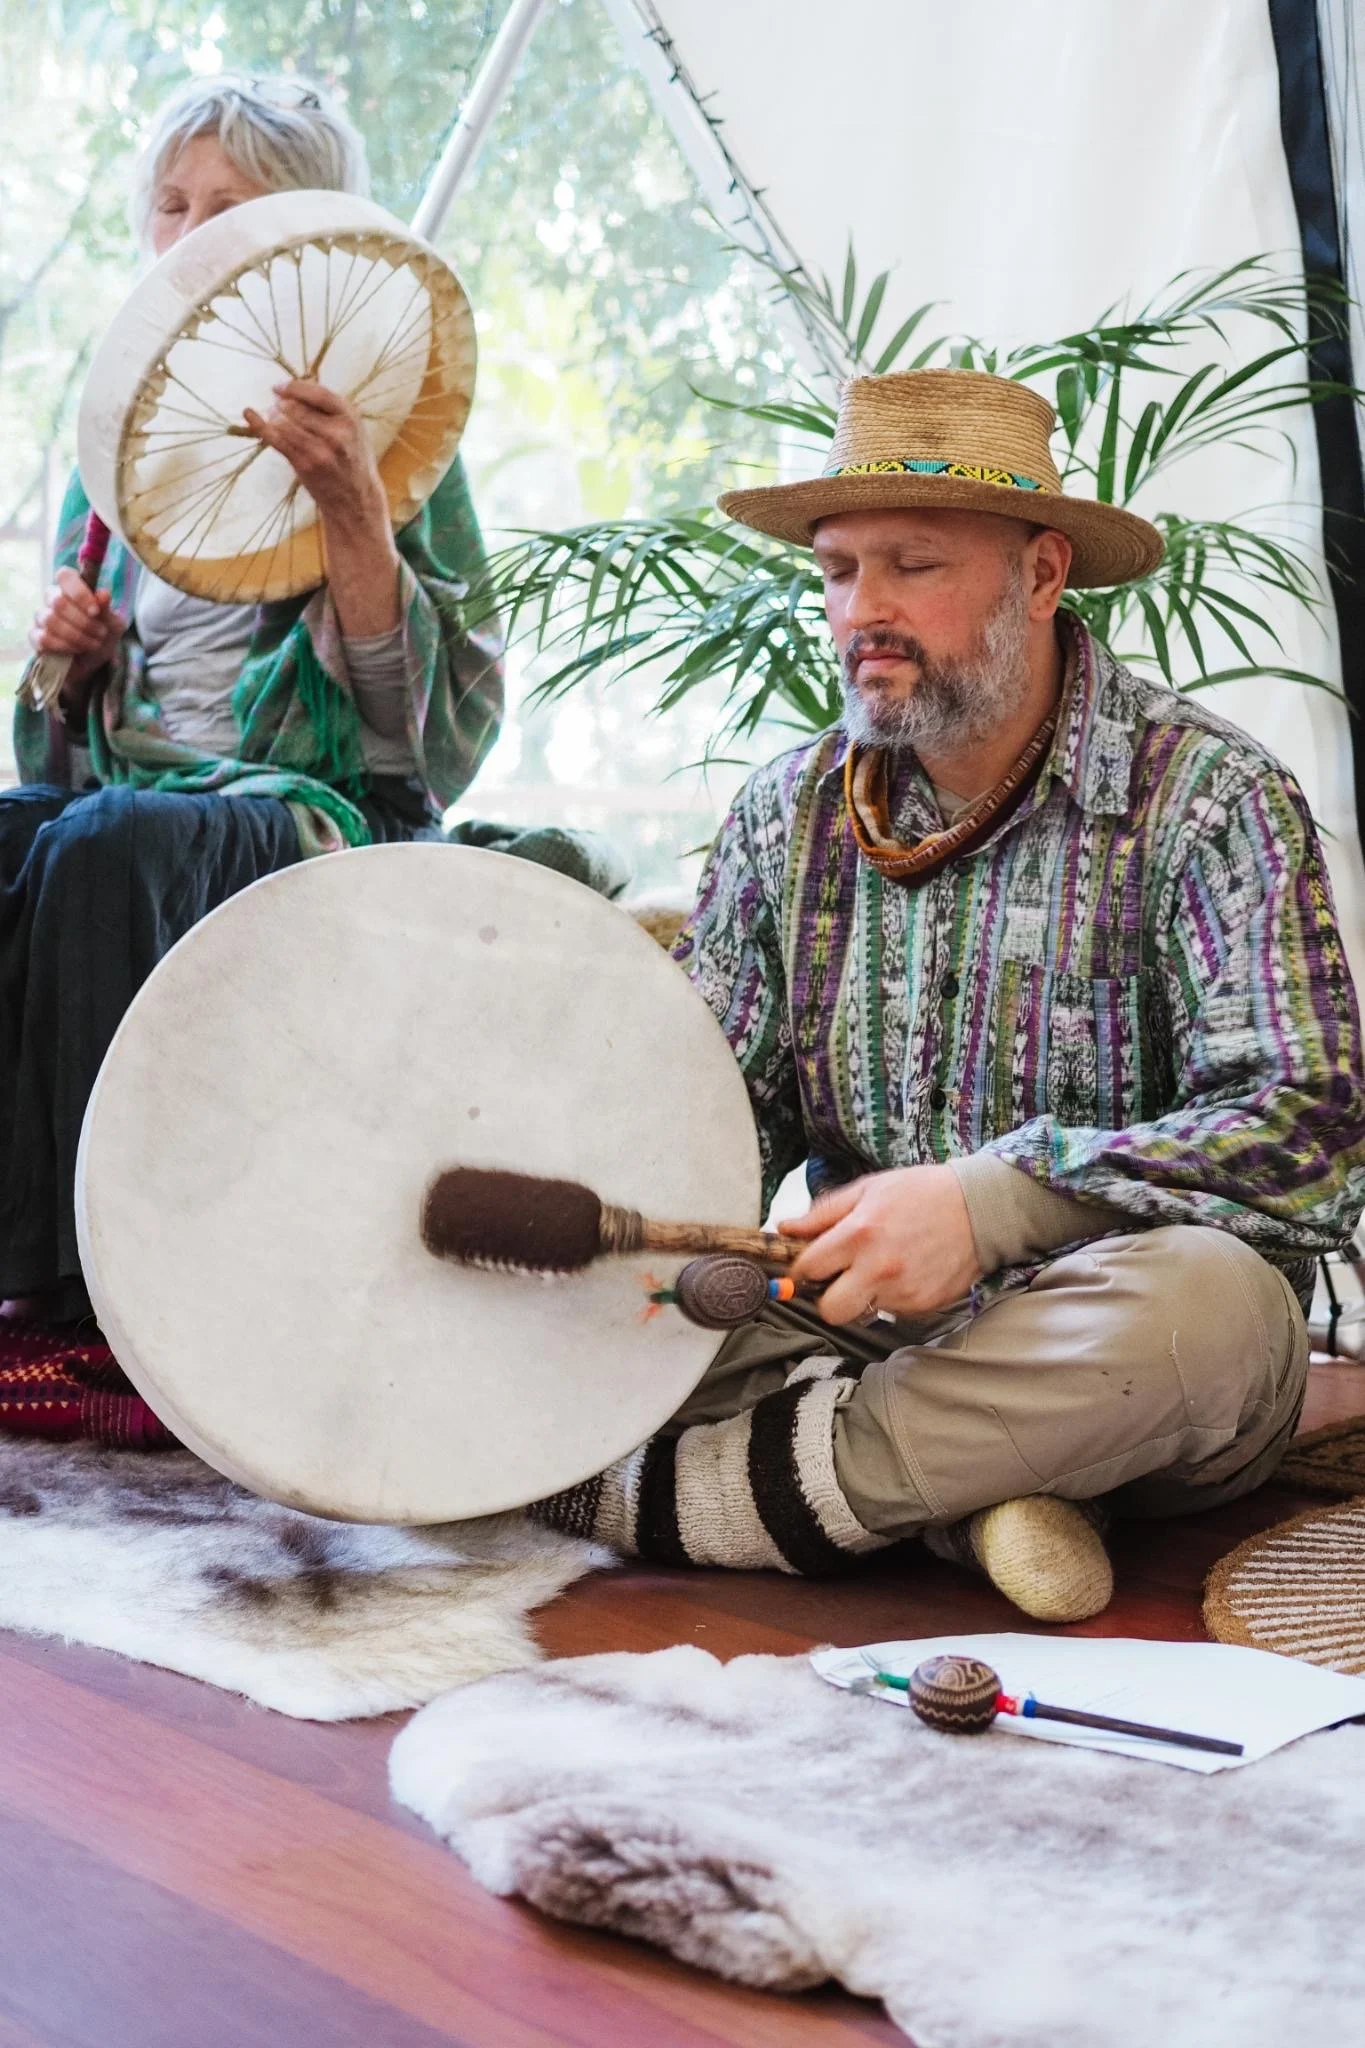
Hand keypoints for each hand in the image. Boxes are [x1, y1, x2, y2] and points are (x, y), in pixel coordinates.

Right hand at [29, 569, 122, 687]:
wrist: (94, 663)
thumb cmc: (103, 635)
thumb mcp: (113, 624)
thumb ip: (107, 609)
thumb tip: (103, 593)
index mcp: (71, 588)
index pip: (65, 576)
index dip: (79, 593)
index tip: (95, 611)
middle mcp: (53, 599)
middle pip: (59, 602)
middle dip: (84, 622)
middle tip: (101, 633)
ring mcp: (42, 617)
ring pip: (51, 620)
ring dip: (77, 636)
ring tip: (93, 644)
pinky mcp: (35, 636)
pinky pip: (44, 638)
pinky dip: (64, 646)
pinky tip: (76, 650)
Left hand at [243, 380, 386, 532]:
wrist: (356, 499)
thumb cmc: (351, 459)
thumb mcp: (352, 429)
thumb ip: (329, 409)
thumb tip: (292, 389)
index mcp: (350, 418)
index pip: (318, 394)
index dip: (294, 387)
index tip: (278, 387)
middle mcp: (337, 434)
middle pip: (296, 407)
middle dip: (281, 404)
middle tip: (276, 406)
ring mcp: (320, 451)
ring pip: (284, 423)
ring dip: (273, 416)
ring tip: (272, 417)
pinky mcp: (305, 465)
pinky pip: (276, 440)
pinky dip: (259, 425)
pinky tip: (249, 413)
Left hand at [781, 1163, 982, 1324]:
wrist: (980, 1208)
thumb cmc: (921, 1193)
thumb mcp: (868, 1189)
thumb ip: (822, 1213)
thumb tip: (785, 1229)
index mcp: (859, 1233)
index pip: (807, 1269)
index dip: (802, 1268)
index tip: (808, 1266)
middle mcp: (879, 1267)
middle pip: (830, 1310)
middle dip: (828, 1298)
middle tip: (839, 1279)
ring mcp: (903, 1291)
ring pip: (862, 1312)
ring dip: (864, 1295)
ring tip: (881, 1267)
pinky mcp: (923, 1306)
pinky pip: (892, 1312)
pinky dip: (892, 1297)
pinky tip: (906, 1271)